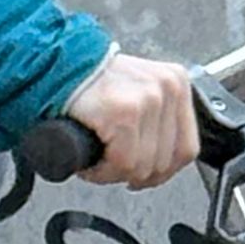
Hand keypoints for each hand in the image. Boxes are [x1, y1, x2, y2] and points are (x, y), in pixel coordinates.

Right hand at [61, 51, 200, 188]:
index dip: (163, 171)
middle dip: (134, 173)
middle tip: (111, 165)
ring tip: (99, 160)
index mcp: (177, 83)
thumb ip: (158, 119)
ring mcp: (148, 100)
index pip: (187, 147)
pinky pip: (122, 162)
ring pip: (143, 166)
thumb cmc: (91, 83)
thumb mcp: (139, 92)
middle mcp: (168, 88)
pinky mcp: (125, 112)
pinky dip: (102, 171)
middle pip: (165, 161)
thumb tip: (163, 159)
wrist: (56, 67)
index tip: (145, 176)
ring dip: (115, 173)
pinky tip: (91, 161)